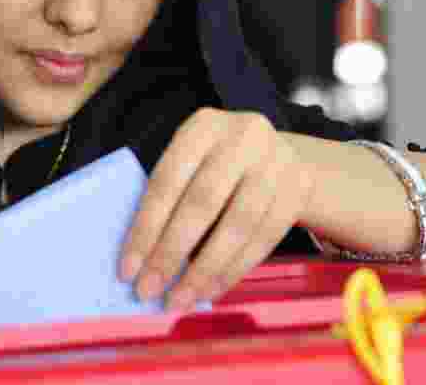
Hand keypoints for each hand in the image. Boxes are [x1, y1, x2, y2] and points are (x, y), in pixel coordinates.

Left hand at [119, 108, 315, 310]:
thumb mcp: (191, 159)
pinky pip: (263, 240)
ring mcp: (276, 164)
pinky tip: (211, 290)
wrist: (277, 154)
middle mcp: (242, 138)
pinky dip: (234, 270)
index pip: (167, 180)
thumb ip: (169, 196)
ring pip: (237, 226)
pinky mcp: (298, 191)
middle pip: (202, 203)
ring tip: (180, 299)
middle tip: (149, 290)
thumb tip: (141, 258)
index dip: (146, 228)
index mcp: (203, 126)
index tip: (127, 269)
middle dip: (171, 253)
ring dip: (204, 271)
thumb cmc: (215, 163)